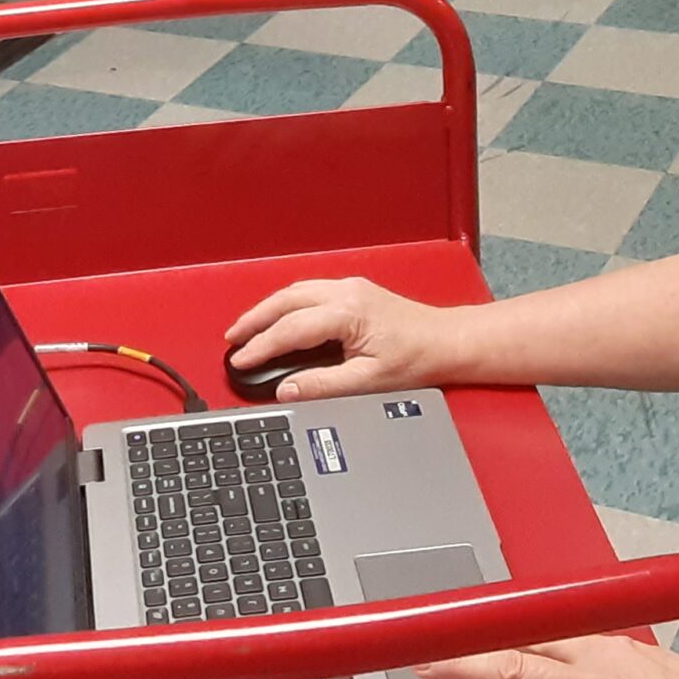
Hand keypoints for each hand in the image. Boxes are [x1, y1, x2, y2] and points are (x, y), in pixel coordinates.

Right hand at [223, 277, 458, 402]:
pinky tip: (278, 318)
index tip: (240, 360)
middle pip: (286, 301)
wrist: (447, 342)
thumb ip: (323, 386)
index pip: (291, 329)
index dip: (261, 346)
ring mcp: (350, 287)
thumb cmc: (417, 359)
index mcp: (347, 312)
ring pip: (296, 292)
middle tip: (232, 340)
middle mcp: (345, 292)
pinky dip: (286, 305)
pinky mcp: (354, 291)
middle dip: (254, 320)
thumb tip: (287, 391)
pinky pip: (309, 292)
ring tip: (247, 329)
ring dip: (268, 309)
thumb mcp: (368, 382)